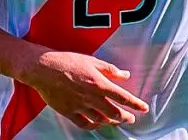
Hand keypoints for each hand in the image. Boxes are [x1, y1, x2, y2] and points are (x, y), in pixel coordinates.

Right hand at [22, 51, 149, 129]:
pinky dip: (93, 126)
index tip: (144, 108)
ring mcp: (80, 106)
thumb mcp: (92, 61)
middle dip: (125, 117)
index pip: (123, 97)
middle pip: (114, 112)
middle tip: (131, 119)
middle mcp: (91, 97)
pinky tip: (98, 124)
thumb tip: (125, 75)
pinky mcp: (69, 111)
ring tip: (116, 121)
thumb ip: (110, 69)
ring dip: (111, 122)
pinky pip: (84, 124)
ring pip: (100, 120)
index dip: (135, 104)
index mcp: (99, 83)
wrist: (44, 68)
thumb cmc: (67, 61)